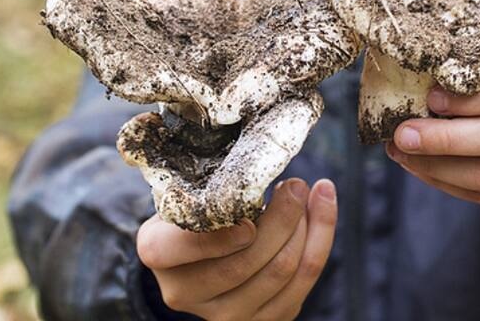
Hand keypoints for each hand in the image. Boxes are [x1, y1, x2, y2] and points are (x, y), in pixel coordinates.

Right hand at [137, 178, 336, 320]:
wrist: (196, 254)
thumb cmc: (195, 212)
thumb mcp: (187, 194)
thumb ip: (211, 190)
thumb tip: (262, 172)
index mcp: (158, 253)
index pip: (186, 246)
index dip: (224, 235)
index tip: (254, 205)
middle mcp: (183, 292)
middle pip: (245, 261)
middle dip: (283, 218)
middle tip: (297, 186)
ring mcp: (222, 315)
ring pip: (280, 272)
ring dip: (306, 228)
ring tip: (310, 195)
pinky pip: (302, 284)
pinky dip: (319, 241)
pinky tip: (321, 210)